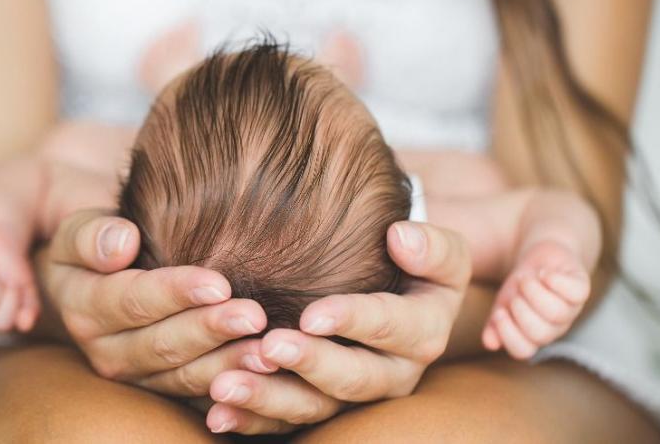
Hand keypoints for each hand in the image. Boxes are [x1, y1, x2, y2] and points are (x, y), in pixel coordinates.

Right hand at [37, 209, 276, 392]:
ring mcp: (138, 376)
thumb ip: (91, 236)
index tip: (219, 284)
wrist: (99, 275)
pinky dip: (234, 386)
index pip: (134, 301)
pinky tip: (266, 374)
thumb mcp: (78, 230)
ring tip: (267, 351)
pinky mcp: (165, 389)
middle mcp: (108, 352)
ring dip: (229, 365)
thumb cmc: (97, 243)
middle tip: (255, 317)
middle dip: (211, 331)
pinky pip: (200, 394)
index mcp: (84, 309)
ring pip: (185, 376)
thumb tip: (121, 243)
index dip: (176, 293)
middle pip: (164, 345)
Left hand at [203, 221, 471, 434]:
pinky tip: (218, 413)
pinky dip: (251, 419)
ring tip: (226, 385)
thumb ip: (431, 246)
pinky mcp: (323, 407)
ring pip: (316, 408)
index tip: (312, 315)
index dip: (354, 321)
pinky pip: (287, 423)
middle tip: (269, 346)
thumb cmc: (415, 263)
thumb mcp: (441, 253)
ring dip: (269, 399)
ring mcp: (355, 397)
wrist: (403, 293)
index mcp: (423, 333)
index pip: (391, 327)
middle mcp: (394, 374)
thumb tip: (401, 237)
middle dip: (310, 364)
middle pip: (353, 378)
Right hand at [482, 239, 590, 358]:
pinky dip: (556, 281)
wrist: (540, 259)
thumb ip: (495, 324)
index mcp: (533, 335)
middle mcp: (554, 327)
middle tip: (516, 292)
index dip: (508, 334)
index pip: (522, 350)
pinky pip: (576, 292)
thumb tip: (490, 344)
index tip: (499, 312)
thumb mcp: (503, 304)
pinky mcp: (581, 288)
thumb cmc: (521, 286)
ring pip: (557, 313)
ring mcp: (570, 309)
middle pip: (541, 334)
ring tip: (526, 278)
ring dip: (535, 292)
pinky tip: (544, 273)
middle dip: (522, 310)